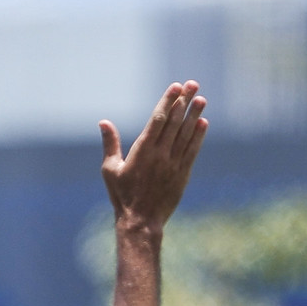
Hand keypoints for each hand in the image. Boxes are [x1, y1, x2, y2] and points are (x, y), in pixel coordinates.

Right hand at [101, 81, 208, 232]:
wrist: (141, 221)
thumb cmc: (122, 195)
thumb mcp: (110, 170)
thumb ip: (110, 144)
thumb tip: (103, 122)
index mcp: (142, 151)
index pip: (158, 120)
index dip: (168, 101)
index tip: (176, 87)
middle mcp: (160, 154)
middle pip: (175, 122)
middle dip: (184, 101)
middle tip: (192, 84)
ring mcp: (174, 163)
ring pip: (186, 134)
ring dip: (194, 114)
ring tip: (201, 98)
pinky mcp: (183, 173)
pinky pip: (193, 150)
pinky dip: (199, 135)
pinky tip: (203, 122)